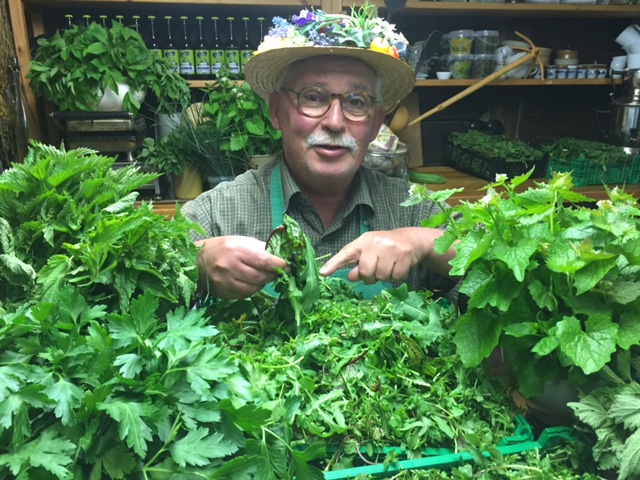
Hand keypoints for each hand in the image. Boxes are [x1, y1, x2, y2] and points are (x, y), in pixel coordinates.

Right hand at [195, 236, 287, 298]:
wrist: (196, 260)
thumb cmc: (222, 248)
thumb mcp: (241, 241)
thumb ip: (261, 249)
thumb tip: (281, 256)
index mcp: (235, 250)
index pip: (263, 260)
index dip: (278, 265)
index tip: (287, 266)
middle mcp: (229, 267)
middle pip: (260, 277)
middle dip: (272, 275)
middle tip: (276, 272)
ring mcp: (224, 282)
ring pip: (253, 289)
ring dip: (262, 284)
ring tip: (262, 276)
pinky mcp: (222, 293)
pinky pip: (244, 295)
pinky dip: (251, 290)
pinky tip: (250, 282)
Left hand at [318, 227, 453, 283]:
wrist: (411, 239)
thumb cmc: (385, 248)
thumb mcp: (370, 252)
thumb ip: (358, 264)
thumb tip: (351, 277)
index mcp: (363, 241)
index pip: (346, 253)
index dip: (333, 264)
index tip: (323, 273)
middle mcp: (375, 242)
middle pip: (365, 272)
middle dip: (370, 277)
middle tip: (377, 270)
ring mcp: (390, 248)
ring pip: (381, 276)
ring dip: (385, 277)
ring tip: (389, 266)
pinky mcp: (404, 255)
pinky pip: (396, 277)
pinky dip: (397, 277)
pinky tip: (399, 266)